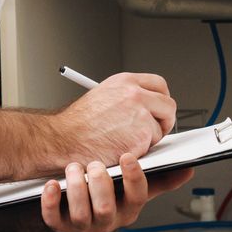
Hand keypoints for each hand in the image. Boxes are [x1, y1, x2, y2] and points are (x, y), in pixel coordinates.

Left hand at [40, 156, 196, 231]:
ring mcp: (83, 226)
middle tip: (94, 164)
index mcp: (128, 209)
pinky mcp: (60, 225)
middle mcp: (107, 220)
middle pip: (105, 209)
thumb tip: (187, 170)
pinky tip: (53, 184)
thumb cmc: (108, 194)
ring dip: (76, 189)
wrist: (76, 207)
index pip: (137, 197)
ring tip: (74, 167)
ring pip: (80, 215)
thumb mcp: (134, 189)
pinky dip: (51, 202)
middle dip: (99, 185)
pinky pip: (54, 219)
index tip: (128, 157)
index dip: (133, 178)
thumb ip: (159, 180)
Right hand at [56, 73, 175, 164]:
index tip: (159, 109)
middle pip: (168, 105)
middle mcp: (134, 93)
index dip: (162, 99)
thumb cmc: (76, 125)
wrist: (64, 140)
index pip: (158, 84)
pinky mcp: (142, 134)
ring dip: (148, 138)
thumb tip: (144, 106)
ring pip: (160, 128)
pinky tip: (122, 148)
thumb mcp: (102, 97)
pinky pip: (152, 145)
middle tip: (154, 130)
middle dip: (164, 120)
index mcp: (125, 81)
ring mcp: (140, 113)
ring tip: (125, 140)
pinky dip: (141, 150)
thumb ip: (126, 97)